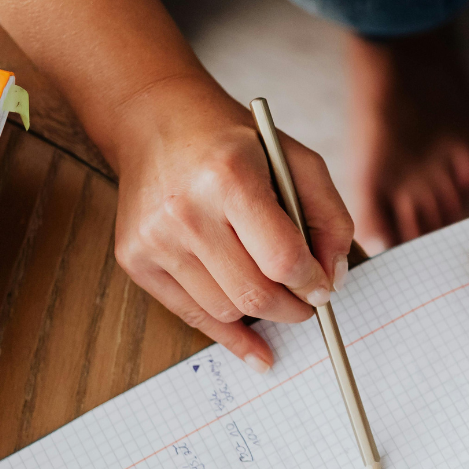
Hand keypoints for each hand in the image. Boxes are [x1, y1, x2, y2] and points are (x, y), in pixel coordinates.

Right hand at [110, 78, 354, 369]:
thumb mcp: (296, 161)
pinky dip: (229, 334)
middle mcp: (186, 211)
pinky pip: (191, 315)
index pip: (283, 259)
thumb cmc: (234, 143)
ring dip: (261, 314)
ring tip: (277, 297)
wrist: (156, 121)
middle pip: (254, 294)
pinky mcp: (135, 258)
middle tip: (307, 304)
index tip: (323, 289)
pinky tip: (256, 347)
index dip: (312, 284)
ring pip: (225, 310)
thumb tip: (333, 278)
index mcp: (230, 178)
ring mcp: (155, 238)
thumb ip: (329, 217)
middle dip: (293, 309)